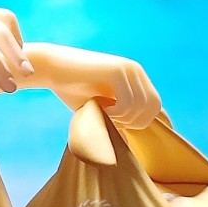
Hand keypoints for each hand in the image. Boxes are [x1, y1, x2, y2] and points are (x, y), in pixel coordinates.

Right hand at [29, 44, 161, 129]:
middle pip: (153, 107)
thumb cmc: (72, 89)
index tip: (118, 123)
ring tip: (104, 114)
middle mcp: (136, 71)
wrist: (52, 69)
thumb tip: (133, 137)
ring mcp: (128, 69)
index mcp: (136, 77)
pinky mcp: (117, 71)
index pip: (155, 106)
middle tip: (112, 121)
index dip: (140, 121)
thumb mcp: (101, 104)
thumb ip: (119, 114)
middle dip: (133, 122)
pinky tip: (101, 108)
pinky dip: (115, 113)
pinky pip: (127, 102)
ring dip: (122, 118)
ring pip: (140, 107)